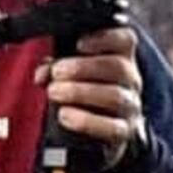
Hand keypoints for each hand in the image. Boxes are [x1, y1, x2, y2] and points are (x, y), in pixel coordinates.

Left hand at [47, 27, 151, 170]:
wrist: (98, 133)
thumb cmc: (83, 92)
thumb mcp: (69, 74)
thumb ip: (55, 68)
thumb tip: (42, 74)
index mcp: (121, 57)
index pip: (125, 40)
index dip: (105, 38)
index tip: (79, 43)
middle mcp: (131, 80)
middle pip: (119, 67)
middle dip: (83, 67)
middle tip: (57, 72)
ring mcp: (130, 106)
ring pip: (115, 95)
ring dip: (80, 92)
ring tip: (54, 92)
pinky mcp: (124, 132)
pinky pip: (112, 127)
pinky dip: (86, 121)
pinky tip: (64, 115)